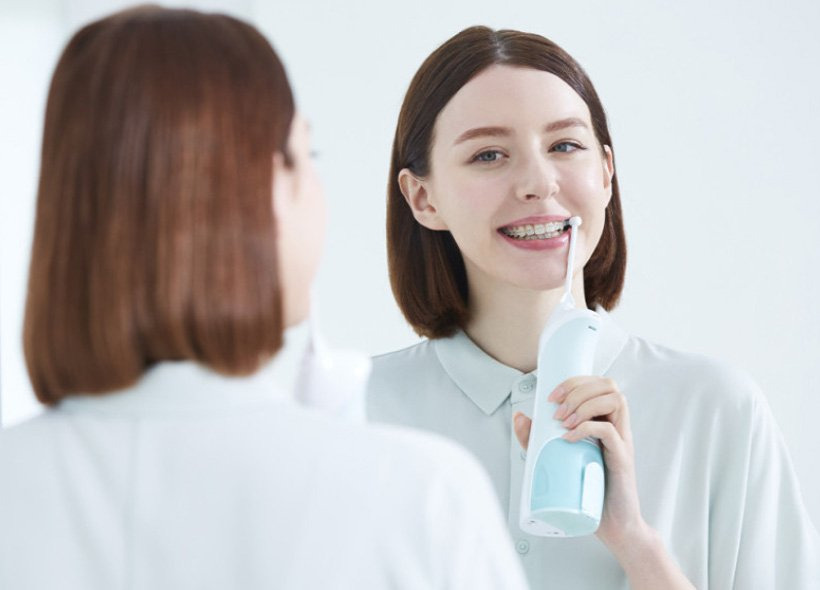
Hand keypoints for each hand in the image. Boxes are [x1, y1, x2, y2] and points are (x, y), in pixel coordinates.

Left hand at [512, 376, 693, 588]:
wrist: (613, 525)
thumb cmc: (588, 491)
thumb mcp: (558, 459)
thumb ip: (538, 439)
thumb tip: (520, 416)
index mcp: (605, 421)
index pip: (599, 383)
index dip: (575, 381)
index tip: (551, 396)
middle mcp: (617, 427)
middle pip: (609, 385)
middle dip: (578, 389)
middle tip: (557, 411)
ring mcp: (622, 441)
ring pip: (616, 400)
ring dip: (584, 405)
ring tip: (564, 423)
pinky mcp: (622, 459)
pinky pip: (610, 431)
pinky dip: (586, 428)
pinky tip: (569, 439)